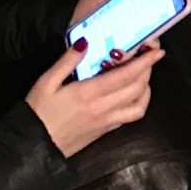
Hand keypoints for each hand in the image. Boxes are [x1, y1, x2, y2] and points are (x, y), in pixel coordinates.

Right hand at [23, 37, 160, 156]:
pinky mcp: (106, 131)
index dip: (144, 62)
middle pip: (137, 88)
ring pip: (139, 105)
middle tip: (149, 55)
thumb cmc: (38, 113)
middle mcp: (104, 108)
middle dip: (148, 70)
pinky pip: (130, 117)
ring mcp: (107, 122)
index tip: (157, 50)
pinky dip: (139, 103)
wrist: (33, 147)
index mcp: (89, 93)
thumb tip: (85, 42)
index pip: (126, 75)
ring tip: (142, 74)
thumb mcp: (46, 82)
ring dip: (146, 88)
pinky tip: (132, 94)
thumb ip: (67, 61)